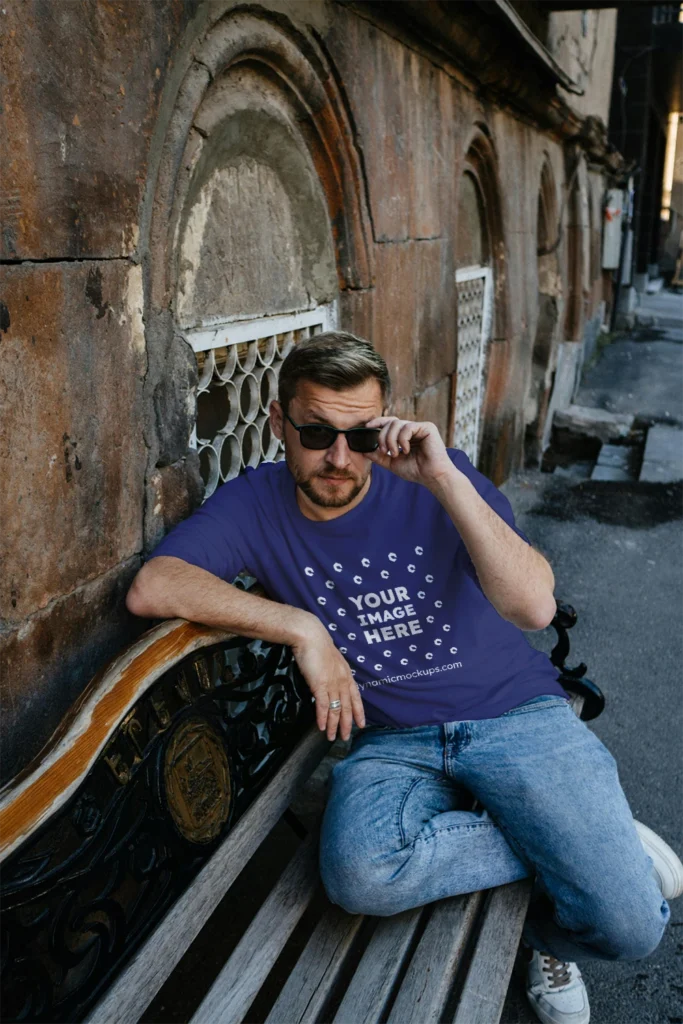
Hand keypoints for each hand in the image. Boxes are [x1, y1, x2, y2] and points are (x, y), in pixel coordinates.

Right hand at [291, 625, 365, 740]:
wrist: (310, 636)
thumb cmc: (317, 645)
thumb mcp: (330, 659)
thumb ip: (332, 671)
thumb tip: (328, 680)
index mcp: (346, 674)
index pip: (356, 697)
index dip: (359, 712)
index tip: (361, 724)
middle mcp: (342, 680)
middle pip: (347, 707)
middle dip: (347, 724)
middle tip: (346, 737)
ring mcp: (332, 683)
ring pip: (336, 709)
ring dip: (333, 725)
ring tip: (331, 737)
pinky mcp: (320, 685)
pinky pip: (323, 706)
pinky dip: (322, 718)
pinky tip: (320, 727)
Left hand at [364, 417, 453, 489]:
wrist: (432, 477)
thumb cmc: (415, 470)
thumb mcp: (392, 463)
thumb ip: (378, 456)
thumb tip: (363, 450)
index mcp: (404, 435)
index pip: (389, 423)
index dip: (377, 422)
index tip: (367, 426)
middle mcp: (412, 429)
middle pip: (390, 423)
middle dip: (383, 436)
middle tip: (384, 451)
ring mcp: (420, 427)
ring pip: (397, 424)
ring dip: (391, 439)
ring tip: (395, 453)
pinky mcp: (427, 427)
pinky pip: (408, 427)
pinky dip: (402, 439)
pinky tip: (406, 450)